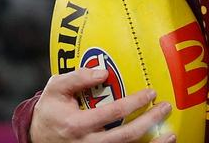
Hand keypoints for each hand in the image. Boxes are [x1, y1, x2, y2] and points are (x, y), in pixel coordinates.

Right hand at [29, 66, 175, 142]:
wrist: (37, 138)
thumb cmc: (50, 110)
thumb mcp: (55, 89)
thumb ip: (76, 78)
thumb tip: (103, 72)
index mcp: (76, 124)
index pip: (110, 113)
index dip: (133, 103)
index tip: (150, 92)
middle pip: (125, 137)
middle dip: (148, 122)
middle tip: (165, 107)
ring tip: (170, 135)